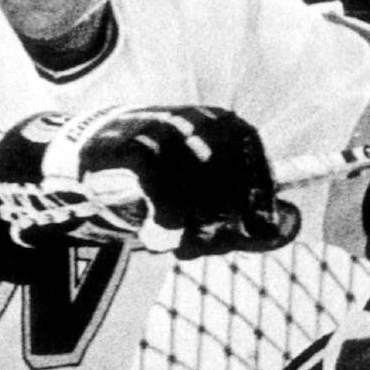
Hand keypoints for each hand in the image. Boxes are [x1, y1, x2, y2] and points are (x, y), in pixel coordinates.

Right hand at [0, 105, 299, 256]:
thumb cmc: (149, 186)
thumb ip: (250, 221)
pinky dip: (166, 227)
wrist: (75, 161)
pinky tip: (153, 238)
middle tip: (194, 246)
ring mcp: (169, 132)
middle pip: (236, 194)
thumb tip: (294, 226)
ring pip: (205, 201)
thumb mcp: (204, 201)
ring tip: (168, 242)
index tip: (242, 235)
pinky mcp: (137, 147)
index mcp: (228, 128)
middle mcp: (203, 123)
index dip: (258, 212)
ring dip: (190, 236)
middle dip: (220, 232)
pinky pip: (167, 197)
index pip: (264, 176)